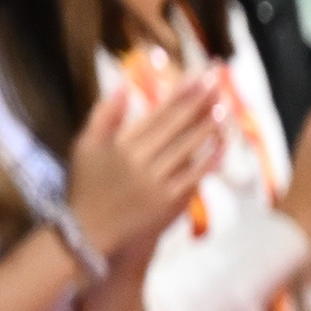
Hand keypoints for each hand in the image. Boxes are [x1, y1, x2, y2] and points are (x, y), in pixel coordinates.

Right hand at [67, 70, 229, 251]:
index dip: (182, 94)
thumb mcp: (85, 147)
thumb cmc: (89, 186)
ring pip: (189, 149)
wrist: (91, 233)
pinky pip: (195, 177)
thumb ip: (104, 115)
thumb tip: (123, 85)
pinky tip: (223, 145)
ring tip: (225, 107)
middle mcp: (141, 161)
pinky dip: (210, 160)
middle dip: (200, 102)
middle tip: (219, 83)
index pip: (159, 114)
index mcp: (122, 145)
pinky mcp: (170, 203)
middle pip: (178, 127)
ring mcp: (158, 183)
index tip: (200, 77)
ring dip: (209, 127)